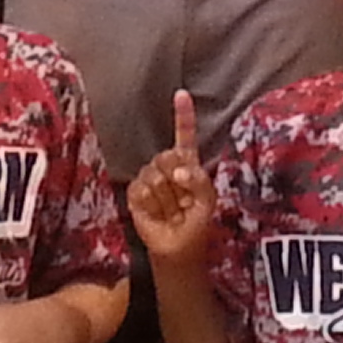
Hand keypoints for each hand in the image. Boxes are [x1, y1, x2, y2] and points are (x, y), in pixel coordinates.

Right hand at [127, 92, 218, 266]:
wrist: (177, 248)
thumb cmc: (196, 223)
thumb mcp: (208, 200)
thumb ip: (199, 180)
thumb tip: (178, 171)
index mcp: (187, 163)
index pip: (184, 136)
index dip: (183, 115)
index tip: (181, 94)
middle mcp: (167, 167)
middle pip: (166, 156)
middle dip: (176, 180)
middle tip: (183, 201)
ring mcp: (149, 178)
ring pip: (154, 175)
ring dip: (166, 199)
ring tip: (171, 211)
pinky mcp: (135, 193)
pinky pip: (140, 190)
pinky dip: (151, 205)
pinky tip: (156, 213)